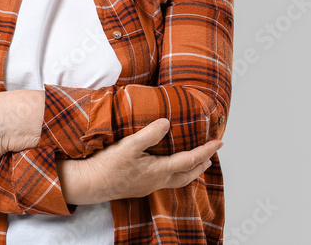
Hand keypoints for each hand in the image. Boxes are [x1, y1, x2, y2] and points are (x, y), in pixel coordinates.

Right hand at [59, 118, 221, 204]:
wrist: (91, 183)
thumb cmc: (107, 165)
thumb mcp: (128, 145)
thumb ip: (149, 134)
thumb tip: (167, 123)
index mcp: (159, 170)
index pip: (189, 160)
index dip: (206, 150)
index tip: (219, 142)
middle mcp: (158, 181)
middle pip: (188, 175)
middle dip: (202, 163)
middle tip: (212, 153)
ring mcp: (149, 186)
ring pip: (178, 180)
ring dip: (190, 171)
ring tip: (197, 162)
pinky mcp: (140, 186)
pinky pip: (166, 181)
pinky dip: (176, 173)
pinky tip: (168, 168)